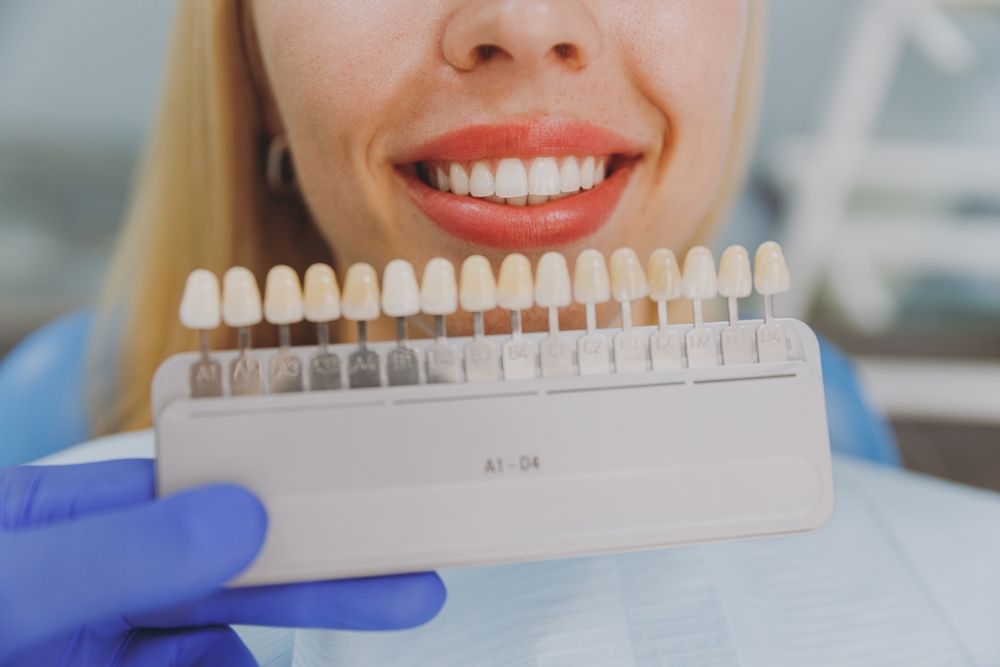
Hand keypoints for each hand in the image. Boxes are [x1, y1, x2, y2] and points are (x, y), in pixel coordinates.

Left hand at [0, 459, 445, 664]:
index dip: (293, 499)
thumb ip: (116, 552)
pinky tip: (182, 666)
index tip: (370, 505)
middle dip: (326, 581)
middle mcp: (106, 579)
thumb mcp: (9, 586)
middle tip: (418, 589)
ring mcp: (106, 647)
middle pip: (239, 573)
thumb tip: (242, 518)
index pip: (210, 494)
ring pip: (216, 650)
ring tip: (170, 663)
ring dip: (233, 660)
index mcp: (83, 517)